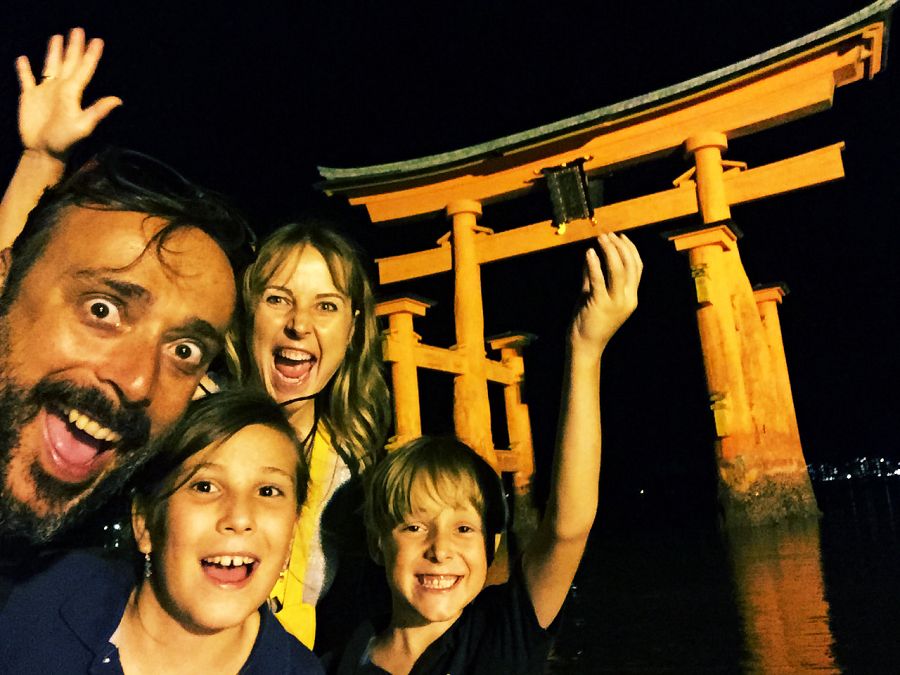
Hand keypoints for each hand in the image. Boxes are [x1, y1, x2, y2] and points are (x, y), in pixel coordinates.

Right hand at [15, 28, 121, 159]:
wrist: (44, 152)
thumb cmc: (65, 141)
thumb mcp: (83, 125)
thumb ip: (98, 111)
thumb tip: (118, 100)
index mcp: (73, 93)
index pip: (84, 69)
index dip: (91, 55)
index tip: (98, 40)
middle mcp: (60, 89)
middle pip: (68, 62)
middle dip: (74, 47)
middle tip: (78, 30)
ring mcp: (44, 92)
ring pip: (50, 66)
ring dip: (53, 52)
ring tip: (57, 37)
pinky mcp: (29, 97)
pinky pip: (26, 79)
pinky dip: (24, 69)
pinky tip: (23, 59)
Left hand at [569, 232, 641, 358]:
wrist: (585, 345)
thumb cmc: (589, 321)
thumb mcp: (593, 295)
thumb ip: (592, 276)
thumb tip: (590, 255)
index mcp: (631, 297)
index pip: (637, 267)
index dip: (630, 249)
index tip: (620, 237)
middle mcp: (627, 299)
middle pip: (630, 265)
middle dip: (620, 246)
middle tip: (607, 235)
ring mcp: (615, 302)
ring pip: (618, 270)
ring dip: (609, 251)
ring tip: (600, 239)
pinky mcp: (600, 304)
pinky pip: (599, 279)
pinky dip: (595, 264)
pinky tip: (589, 253)